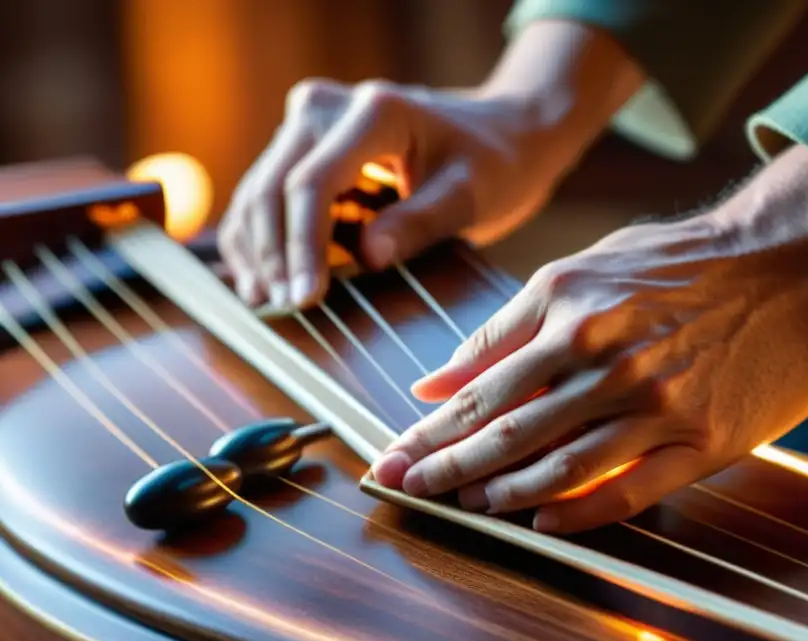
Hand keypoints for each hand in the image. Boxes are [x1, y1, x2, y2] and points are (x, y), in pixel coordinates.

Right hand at [216, 21, 643, 309]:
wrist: (497, 135)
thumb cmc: (492, 165)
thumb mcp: (471, 195)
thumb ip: (421, 222)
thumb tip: (368, 257)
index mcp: (374, 112)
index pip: (313, 183)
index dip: (302, 246)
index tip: (304, 298)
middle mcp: (327, 107)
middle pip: (274, 186)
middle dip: (273, 254)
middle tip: (282, 310)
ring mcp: (309, 122)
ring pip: (260, 190)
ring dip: (256, 249)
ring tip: (264, 303)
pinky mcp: (303, 145)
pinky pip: (267, 193)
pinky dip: (260, 238)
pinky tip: (262, 281)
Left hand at [371, 146, 807, 532]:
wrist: (800, 262)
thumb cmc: (686, 261)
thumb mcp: (587, 268)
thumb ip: (507, 328)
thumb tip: (434, 381)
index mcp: (571, 308)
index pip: (478, 387)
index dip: (429, 431)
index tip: (391, 460)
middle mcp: (607, 356)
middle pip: (506, 431)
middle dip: (446, 468)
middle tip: (406, 491)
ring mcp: (658, 401)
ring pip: (559, 466)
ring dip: (504, 493)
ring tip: (468, 505)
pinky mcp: (704, 438)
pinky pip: (628, 489)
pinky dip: (579, 513)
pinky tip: (542, 524)